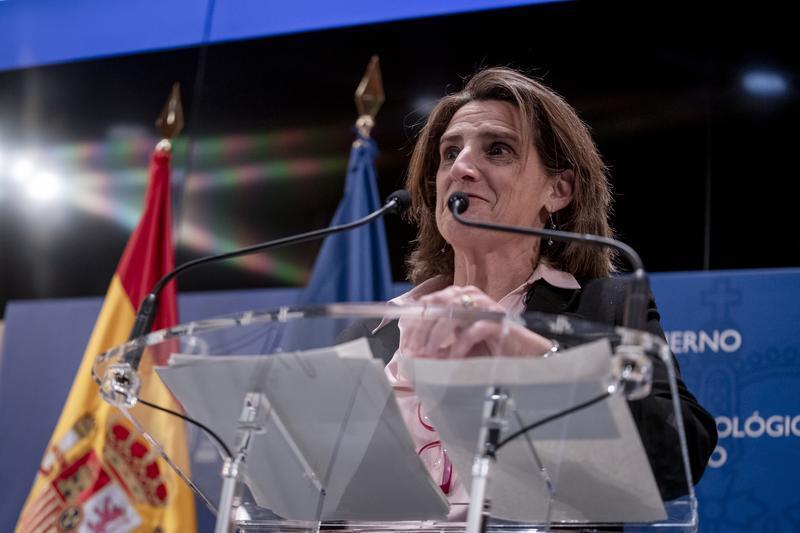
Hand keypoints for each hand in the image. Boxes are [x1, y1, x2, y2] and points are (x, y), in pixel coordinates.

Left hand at [398, 285, 553, 358]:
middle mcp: (470, 296)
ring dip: (437, 336)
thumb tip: (411, 354)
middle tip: (414, 352)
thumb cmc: (489, 347)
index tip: (405, 346)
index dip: (413, 325)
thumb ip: (436, 344)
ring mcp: (484, 306)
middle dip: (422, 330)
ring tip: (430, 355)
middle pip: (436, 305)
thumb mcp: (456, 343)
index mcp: (458, 296)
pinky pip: (472, 330)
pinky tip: (454, 359)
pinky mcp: (497, 321)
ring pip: (451, 314)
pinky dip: (460, 346)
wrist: (523, 353)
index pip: (428, 303)